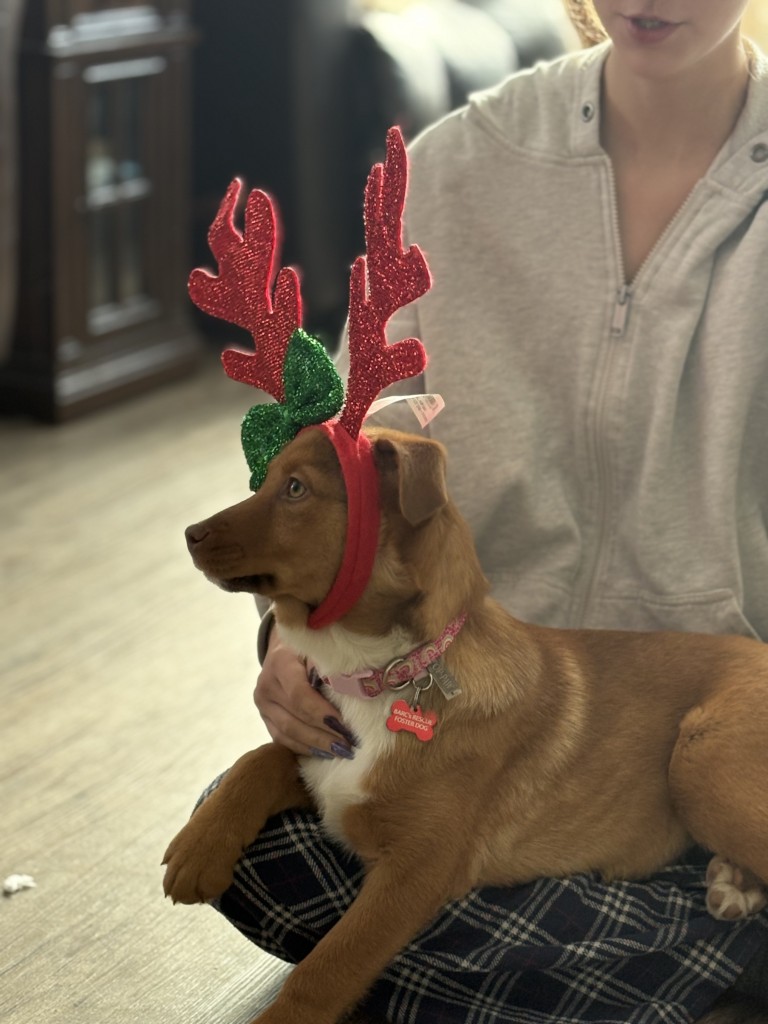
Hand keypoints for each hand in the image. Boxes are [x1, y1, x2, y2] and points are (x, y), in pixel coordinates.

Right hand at [254, 627, 356, 758]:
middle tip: (349, 745)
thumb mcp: (320, 647)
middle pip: (293, 718)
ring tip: (340, 752)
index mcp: (280, 663)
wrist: (285, 647)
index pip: (299, 694)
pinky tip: (324, 753)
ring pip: (286, 732)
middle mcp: (266, 685)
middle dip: (323, 735)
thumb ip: (331, 665)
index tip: (344, 725)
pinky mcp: (265, 717)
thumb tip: (354, 687)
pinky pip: (282, 739)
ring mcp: (262, 704)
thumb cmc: (311, 647)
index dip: (321, 712)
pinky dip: (304, 748)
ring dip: (315, 745)